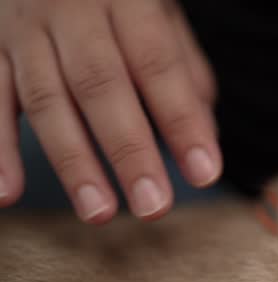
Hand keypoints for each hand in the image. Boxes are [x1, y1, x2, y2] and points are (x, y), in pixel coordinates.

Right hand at [0, 0, 220, 222]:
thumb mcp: (158, 11)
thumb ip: (183, 68)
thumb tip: (206, 136)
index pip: (158, 64)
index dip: (182, 120)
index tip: (204, 173)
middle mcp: (71, 10)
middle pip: (101, 86)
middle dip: (129, 151)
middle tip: (153, 206)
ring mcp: (23, 29)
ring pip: (46, 100)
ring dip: (73, 163)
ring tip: (99, 213)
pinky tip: (8, 194)